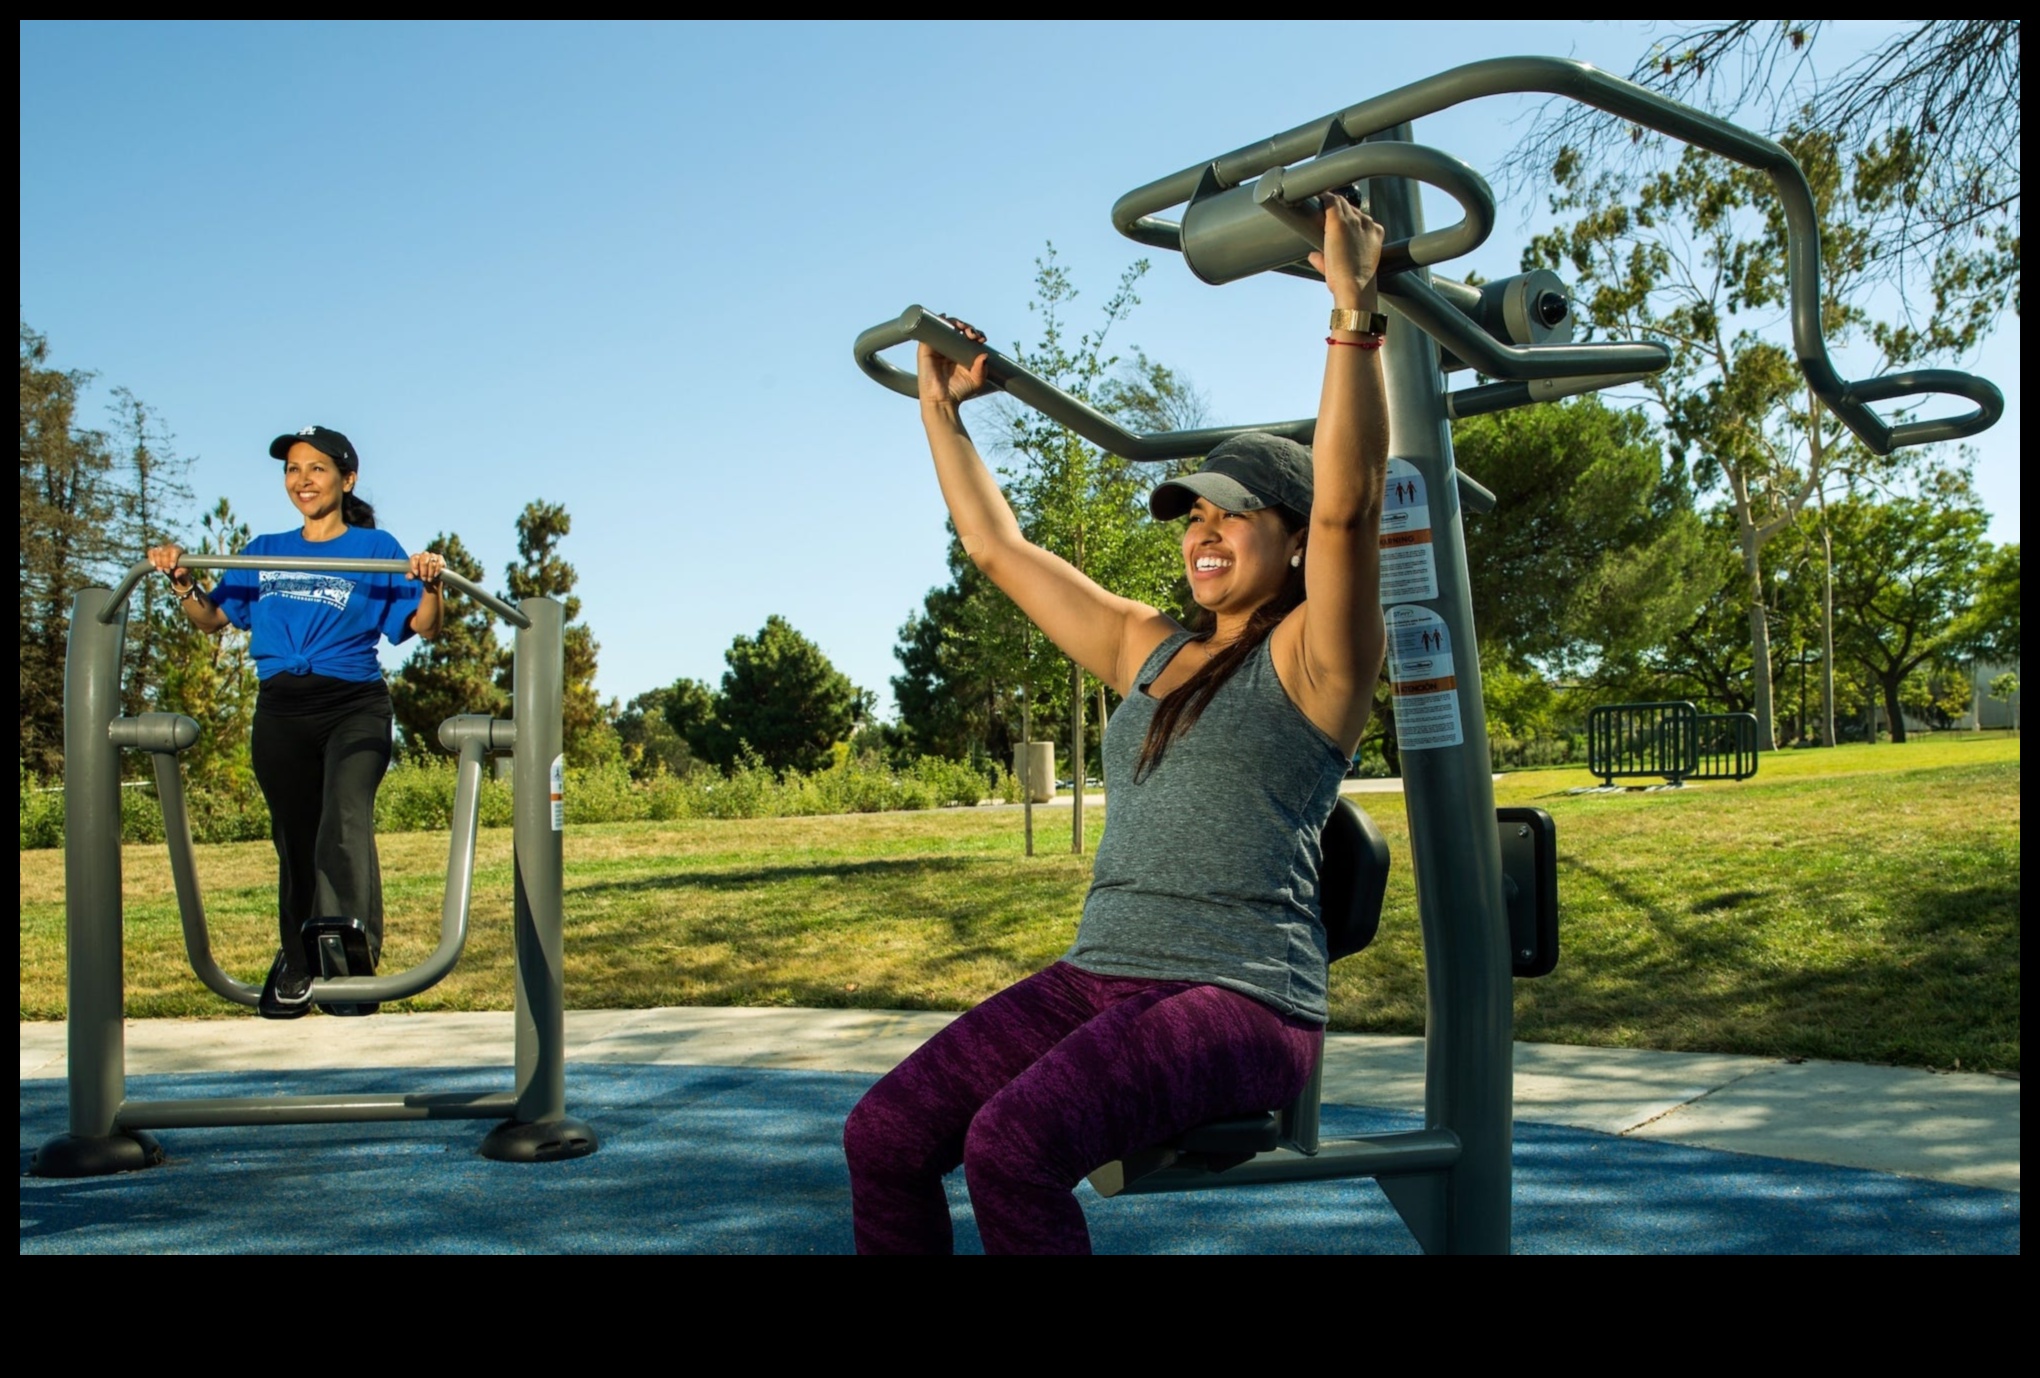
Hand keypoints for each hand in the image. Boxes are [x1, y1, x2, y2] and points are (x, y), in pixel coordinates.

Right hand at [147, 544, 192, 590]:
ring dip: (158, 562)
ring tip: (160, 570)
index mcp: (178, 549)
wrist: (175, 570)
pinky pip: (151, 552)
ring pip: (157, 552)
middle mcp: (169, 547)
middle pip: (164, 553)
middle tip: (167, 571)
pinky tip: (154, 565)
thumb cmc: (181, 569)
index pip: (174, 551)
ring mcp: (161, 548)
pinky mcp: (154, 551)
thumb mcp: (185, 571)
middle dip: (165, 563)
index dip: (172, 559)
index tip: (172, 567)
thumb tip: (177, 574)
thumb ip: (182, 572)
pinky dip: (151, 558)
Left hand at [409, 551, 446, 587]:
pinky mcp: (440, 558)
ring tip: (429, 579)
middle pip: (424, 561)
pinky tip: (435, 575)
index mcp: (416, 557)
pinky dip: (437, 570)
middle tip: (423, 579)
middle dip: (424, 572)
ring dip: (430, 573)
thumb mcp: (414, 577)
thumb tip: (410, 576)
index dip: (415, 566)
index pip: (415, 558)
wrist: (432, 577)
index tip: (416, 574)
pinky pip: (439, 563)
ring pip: (432, 563)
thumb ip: (410, 576)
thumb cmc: (421, 575)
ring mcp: (433, 555)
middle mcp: (424, 554)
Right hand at [917, 315, 991, 411]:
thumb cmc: (959, 392)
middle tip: (973, 334)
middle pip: (957, 329)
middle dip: (967, 327)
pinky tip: (944, 318)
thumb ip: (982, 368)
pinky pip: (929, 331)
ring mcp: (936, 348)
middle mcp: (947, 348)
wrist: (942, 401)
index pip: (967, 337)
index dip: (975, 333)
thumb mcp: (976, 380)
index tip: (982, 339)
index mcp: (959, 353)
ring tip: (962, 327)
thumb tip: (985, 354)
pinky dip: (936, 321)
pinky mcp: (925, 349)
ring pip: (944, 327)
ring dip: (955, 322)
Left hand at [1309, 192, 1384, 307]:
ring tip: (1317, 207)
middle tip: (1322, 214)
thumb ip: (1330, 258)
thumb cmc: (1354, 282)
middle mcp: (1366, 222)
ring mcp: (1353, 220)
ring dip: (1329, 204)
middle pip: (1349, 206)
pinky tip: (1314, 199)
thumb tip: (1313, 255)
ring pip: (1340, 202)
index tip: (1335, 221)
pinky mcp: (1339, 221)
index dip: (1346, 216)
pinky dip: (1322, 199)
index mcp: (1375, 232)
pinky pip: (1330, 201)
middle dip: (1337, 209)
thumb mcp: (1350, 267)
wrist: (1355, 285)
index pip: (1359, 215)